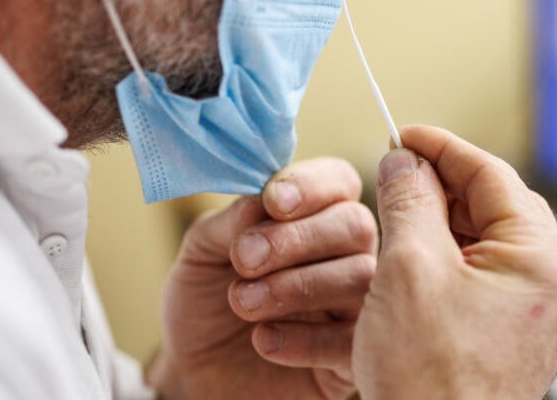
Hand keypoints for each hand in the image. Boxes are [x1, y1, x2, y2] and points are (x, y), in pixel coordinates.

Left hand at [149, 158, 377, 399]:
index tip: (273, 201)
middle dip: (298, 238)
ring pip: (360, 277)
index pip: (338, 181)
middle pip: (356, 225)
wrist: (196, 375)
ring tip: (243, 303)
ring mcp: (355, 304)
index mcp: (316, 215)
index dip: (312, 185)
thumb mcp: (201, 254)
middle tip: (244, 259)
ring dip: (297, 285)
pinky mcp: (351, 355)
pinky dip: (305, 340)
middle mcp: (346, 254)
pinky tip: (263, 340)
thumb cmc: (206, 305)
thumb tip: (261, 200)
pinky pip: (353, 339)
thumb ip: (230, 222)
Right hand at [353, 125, 556, 399]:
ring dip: (441, 228)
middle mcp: (556, 284)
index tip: (405, 135)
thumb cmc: (429, 379)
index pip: (492, 175)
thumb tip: (405, 162)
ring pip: (489, 246)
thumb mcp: (409, 269)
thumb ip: (410, 199)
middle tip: (393, 177)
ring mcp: (542, 316)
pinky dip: (451, 265)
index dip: (442, 148)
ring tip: (394, 222)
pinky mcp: (522, 340)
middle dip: (440, 190)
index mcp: (543, 257)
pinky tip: (412, 266)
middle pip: (494, 209)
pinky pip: (488, 283)